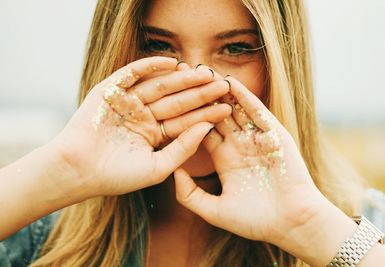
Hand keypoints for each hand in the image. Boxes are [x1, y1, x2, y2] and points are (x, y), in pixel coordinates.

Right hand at [50, 56, 231, 196]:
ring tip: (204, 73)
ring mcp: (128, 102)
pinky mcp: (111, 90)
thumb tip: (207, 128)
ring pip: (159, 86)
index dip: (206, 114)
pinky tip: (172, 63)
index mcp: (155, 135)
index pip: (185, 122)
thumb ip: (183, 148)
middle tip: (223, 84)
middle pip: (177, 101)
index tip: (226, 108)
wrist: (78, 171)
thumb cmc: (117, 176)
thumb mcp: (158, 167)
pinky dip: (150, 66)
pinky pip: (133, 74)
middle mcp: (144, 116)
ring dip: (181, 79)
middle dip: (199, 93)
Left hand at [173, 75, 325, 248]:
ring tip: (201, 73)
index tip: (167, 102)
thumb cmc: (255, 221)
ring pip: (234, 109)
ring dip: (219, 91)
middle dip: (200, 97)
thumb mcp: (214, 211)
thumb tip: (173, 172)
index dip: (186, 117)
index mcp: (224, 158)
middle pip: (215, 115)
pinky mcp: (274, 134)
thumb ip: (190, 194)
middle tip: (182, 77)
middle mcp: (238, 144)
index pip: (201, 131)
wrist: (292, 223)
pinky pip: (256, 112)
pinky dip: (243, 97)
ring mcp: (256, 138)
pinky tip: (229, 82)